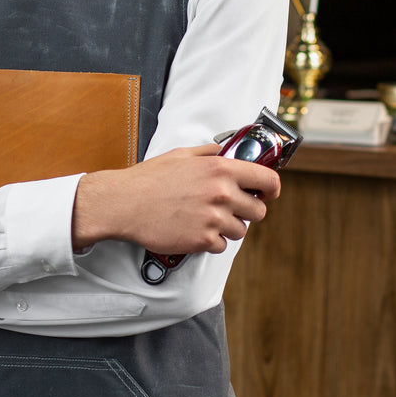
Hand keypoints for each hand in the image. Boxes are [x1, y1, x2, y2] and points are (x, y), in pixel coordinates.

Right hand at [71, 144, 281, 252]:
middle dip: (246, 211)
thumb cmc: (149, 179)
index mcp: (220, 169)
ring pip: (240, 231)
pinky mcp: (202, 240)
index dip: (271, 189)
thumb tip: (229, 150)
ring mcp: (213, 219)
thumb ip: (211, 153)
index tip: (267, 193)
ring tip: (205, 219)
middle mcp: (221, 194)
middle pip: (258, 210)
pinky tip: (194, 229)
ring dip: (228, 227)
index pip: (268, 180)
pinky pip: (221, 245)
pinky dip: (211, 241)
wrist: (124, 204)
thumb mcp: (182, 155)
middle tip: (227, 208)